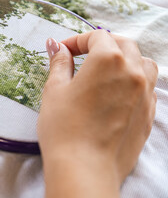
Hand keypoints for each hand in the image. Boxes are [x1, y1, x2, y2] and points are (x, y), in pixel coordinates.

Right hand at [38, 30, 157, 196]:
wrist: (84, 167)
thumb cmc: (64, 127)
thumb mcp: (55, 89)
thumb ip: (59, 63)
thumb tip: (57, 46)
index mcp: (108, 60)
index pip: (97, 36)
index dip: (77, 40)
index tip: (64, 50)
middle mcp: (132, 72)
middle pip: (123, 44)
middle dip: (102, 44)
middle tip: (83, 54)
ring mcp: (145, 94)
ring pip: (142, 63)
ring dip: (125, 59)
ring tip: (106, 70)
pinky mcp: (148, 114)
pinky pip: (147, 87)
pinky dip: (133, 80)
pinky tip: (117, 92)